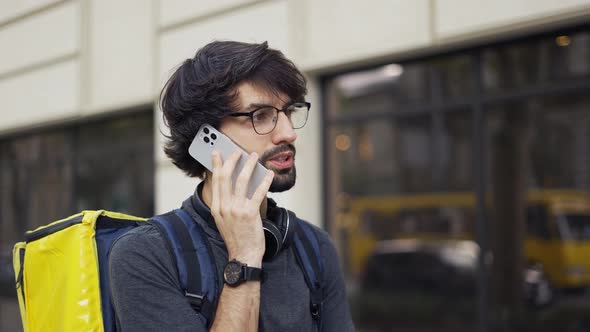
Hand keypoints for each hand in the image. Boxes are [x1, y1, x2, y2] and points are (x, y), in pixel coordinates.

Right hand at [210, 150, 273, 267]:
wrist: (243, 255)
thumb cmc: (236, 238)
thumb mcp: (224, 220)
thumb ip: (226, 203)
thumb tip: (234, 185)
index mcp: (217, 207)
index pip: (215, 181)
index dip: (217, 165)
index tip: (217, 153)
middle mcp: (224, 207)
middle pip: (226, 177)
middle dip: (232, 161)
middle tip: (238, 152)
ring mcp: (236, 209)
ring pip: (242, 180)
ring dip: (249, 166)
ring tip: (255, 157)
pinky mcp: (250, 213)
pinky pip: (258, 192)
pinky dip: (265, 181)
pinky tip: (269, 174)